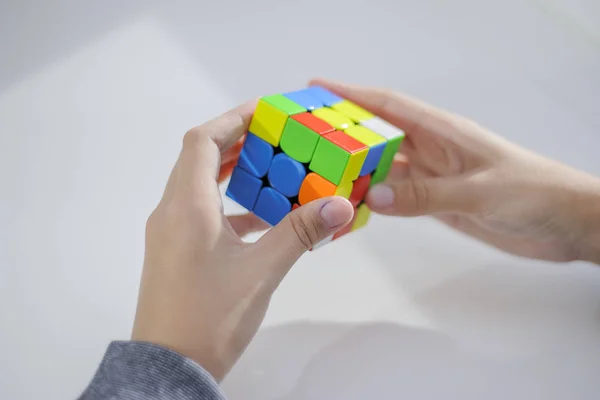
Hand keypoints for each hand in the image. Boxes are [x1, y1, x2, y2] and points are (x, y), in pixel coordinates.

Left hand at [131, 101, 353, 380]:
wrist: (170, 368)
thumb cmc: (211, 315)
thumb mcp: (262, 270)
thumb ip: (301, 232)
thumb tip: (340, 204)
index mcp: (186, 206)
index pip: (203, 141)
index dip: (233, 119)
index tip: (265, 111)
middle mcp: (171, 213)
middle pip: (200, 160)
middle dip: (238, 144)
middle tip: (276, 138)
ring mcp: (169, 234)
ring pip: (200, 188)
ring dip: (233, 175)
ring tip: (273, 171)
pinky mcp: (174, 254)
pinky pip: (202, 215)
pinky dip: (230, 207)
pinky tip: (260, 219)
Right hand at [312, 79, 599, 263]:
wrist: (564, 222)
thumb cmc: (534, 192)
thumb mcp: (480, 191)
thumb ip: (427, 195)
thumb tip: (371, 195)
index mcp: (443, 132)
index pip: (388, 106)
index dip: (351, 94)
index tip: (317, 88)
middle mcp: (432, 151)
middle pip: (377, 137)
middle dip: (341, 134)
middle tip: (304, 138)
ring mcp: (433, 177)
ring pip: (382, 169)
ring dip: (354, 171)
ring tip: (318, 175)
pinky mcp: (437, 202)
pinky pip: (396, 198)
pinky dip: (373, 201)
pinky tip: (353, 205)